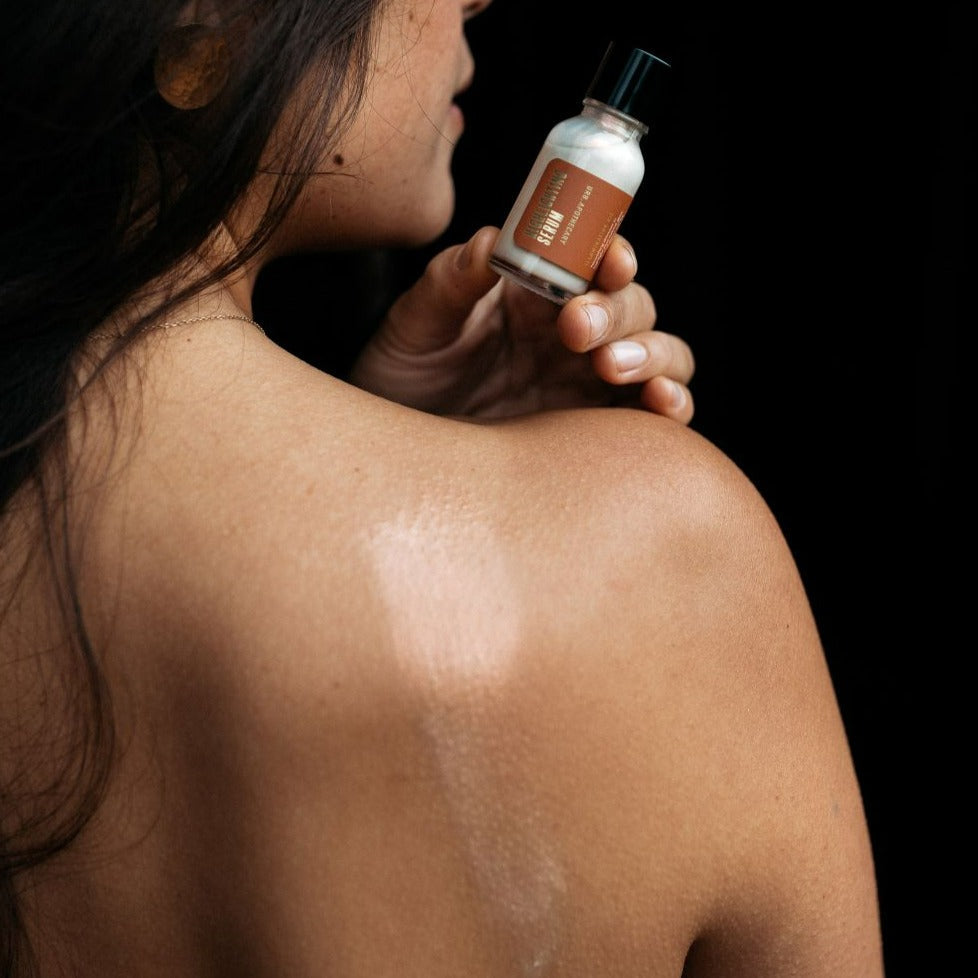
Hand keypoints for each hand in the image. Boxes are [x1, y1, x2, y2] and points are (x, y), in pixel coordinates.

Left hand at [348, 226, 694, 421]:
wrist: (401, 454)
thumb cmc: (405, 376)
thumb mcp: (416, 325)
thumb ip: (452, 282)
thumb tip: (488, 239)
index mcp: (536, 294)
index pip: (592, 261)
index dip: (611, 254)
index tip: (609, 260)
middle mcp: (573, 334)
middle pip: (632, 306)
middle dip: (616, 311)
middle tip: (578, 329)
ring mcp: (590, 383)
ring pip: (659, 353)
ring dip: (650, 352)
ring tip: (609, 367)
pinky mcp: (598, 431)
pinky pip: (654, 416)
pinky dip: (673, 403)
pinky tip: (658, 404)